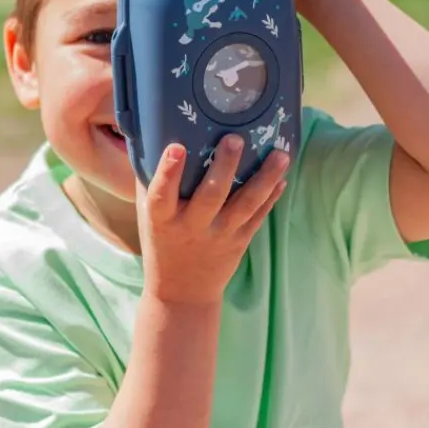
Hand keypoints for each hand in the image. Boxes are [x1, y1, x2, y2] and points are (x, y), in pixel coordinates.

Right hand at [136, 135, 289, 304]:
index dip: (169, 171)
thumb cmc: (161, 241)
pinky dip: (271, 197)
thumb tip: (153, 136)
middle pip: (210, 196)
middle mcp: (191, 227)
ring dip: (264, 178)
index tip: (177, 147)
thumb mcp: (146, 215)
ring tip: (280, 155)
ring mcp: (219, 236)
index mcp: (162, 220)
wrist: (182, 292)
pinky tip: (282, 177)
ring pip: (244, 205)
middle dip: (224, 167)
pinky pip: (258, 217)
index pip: (162, 194)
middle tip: (235, 139)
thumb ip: (150, 181)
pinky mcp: (240, 242)